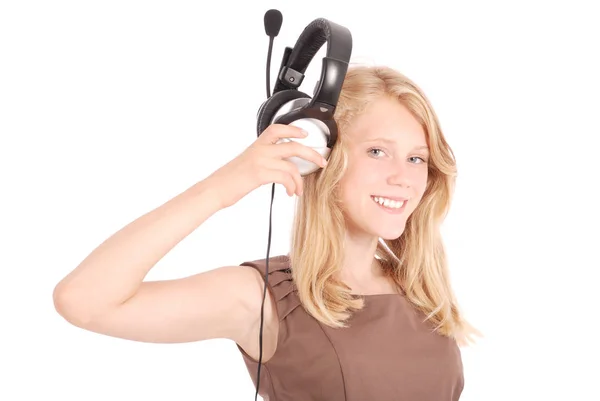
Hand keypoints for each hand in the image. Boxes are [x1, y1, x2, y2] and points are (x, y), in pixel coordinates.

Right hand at [206, 124, 327, 207]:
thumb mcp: (247, 163)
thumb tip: (280, 166)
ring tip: (298, 190)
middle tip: (322, 162)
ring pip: (292, 165)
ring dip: (300, 180)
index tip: (305, 134)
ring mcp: (260, 161)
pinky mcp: (260, 174)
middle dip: (312, 154)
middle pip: (293, 146)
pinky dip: (292, 186)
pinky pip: (285, 177)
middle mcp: (260, 150)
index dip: (293, 129)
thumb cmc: (230, 179)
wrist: (215, 188)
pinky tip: (290, 192)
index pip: (277, 129)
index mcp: (257, 145)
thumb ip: (263, 160)